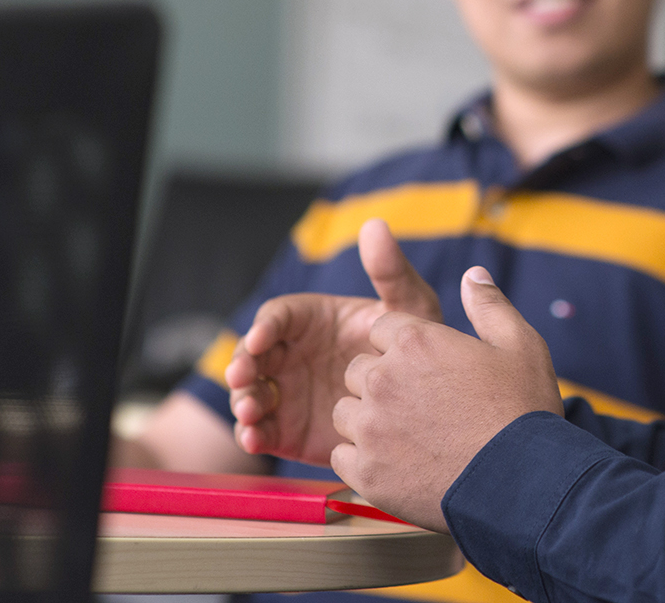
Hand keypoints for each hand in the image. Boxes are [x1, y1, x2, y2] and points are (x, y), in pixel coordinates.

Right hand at [224, 219, 441, 463]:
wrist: (422, 408)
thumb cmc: (410, 349)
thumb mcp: (407, 309)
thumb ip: (391, 272)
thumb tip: (374, 224)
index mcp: (311, 320)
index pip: (277, 316)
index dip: (265, 326)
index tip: (263, 339)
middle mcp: (291, 353)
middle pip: (253, 354)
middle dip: (242, 363)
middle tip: (242, 375)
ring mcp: (286, 392)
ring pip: (251, 392)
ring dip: (243, 400)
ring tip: (250, 411)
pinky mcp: (286, 428)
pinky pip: (261, 431)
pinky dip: (252, 434)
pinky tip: (254, 439)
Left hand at [331, 267, 563, 531]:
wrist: (522, 483)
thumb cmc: (522, 412)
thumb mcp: (521, 344)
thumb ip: (489, 305)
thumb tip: (472, 274)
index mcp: (415, 340)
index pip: (381, 330)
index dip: (403, 348)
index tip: (426, 370)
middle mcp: (383, 378)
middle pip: (357, 370)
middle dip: (381, 383)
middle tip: (420, 407)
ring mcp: (371, 427)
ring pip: (345, 412)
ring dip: (367, 421)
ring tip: (406, 437)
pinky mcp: (366, 471)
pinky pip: (341, 456)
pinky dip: (364, 460)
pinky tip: (396, 464)